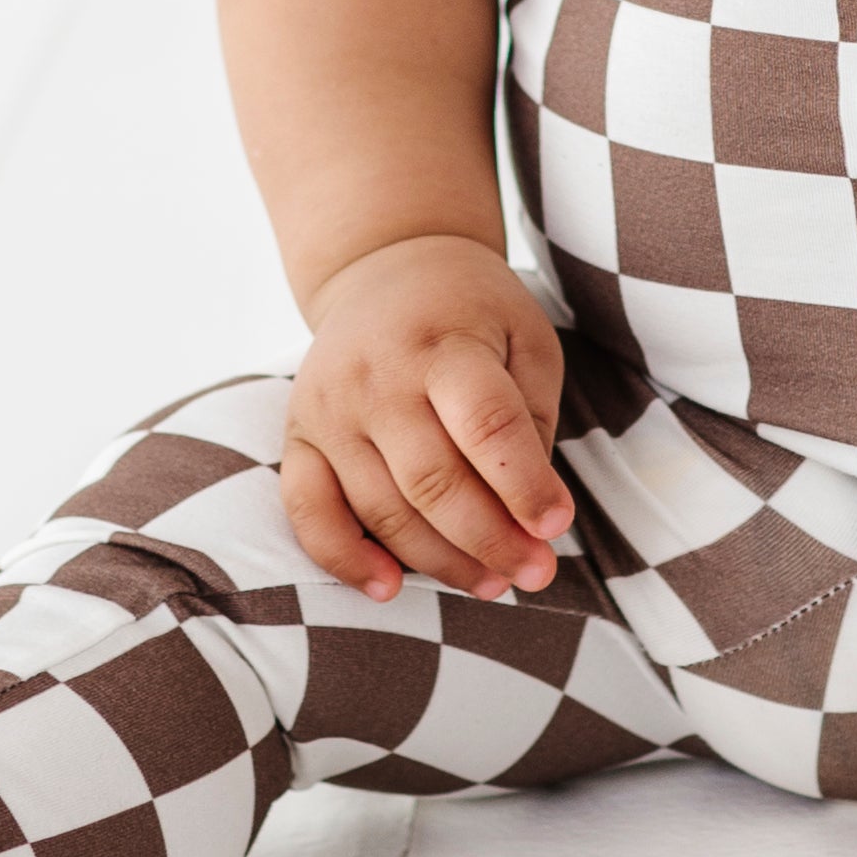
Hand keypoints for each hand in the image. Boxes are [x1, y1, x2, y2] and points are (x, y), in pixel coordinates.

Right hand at [281, 233, 572, 604]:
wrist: (386, 268)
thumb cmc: (471, 313)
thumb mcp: (525, 338)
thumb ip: (529, 417)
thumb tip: (530, 511)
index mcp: (444, 344)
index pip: (485, 424)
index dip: (524, 484)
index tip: (557, 527)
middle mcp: (377, 377)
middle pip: (433, 481)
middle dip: (490, 540)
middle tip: (535, 574)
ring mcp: (329, 409)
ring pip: (381, 509)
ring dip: (439, 561)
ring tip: (492, 584)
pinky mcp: (298, 435)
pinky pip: (309, 511)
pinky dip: (343, 559)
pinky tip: (389, 588)